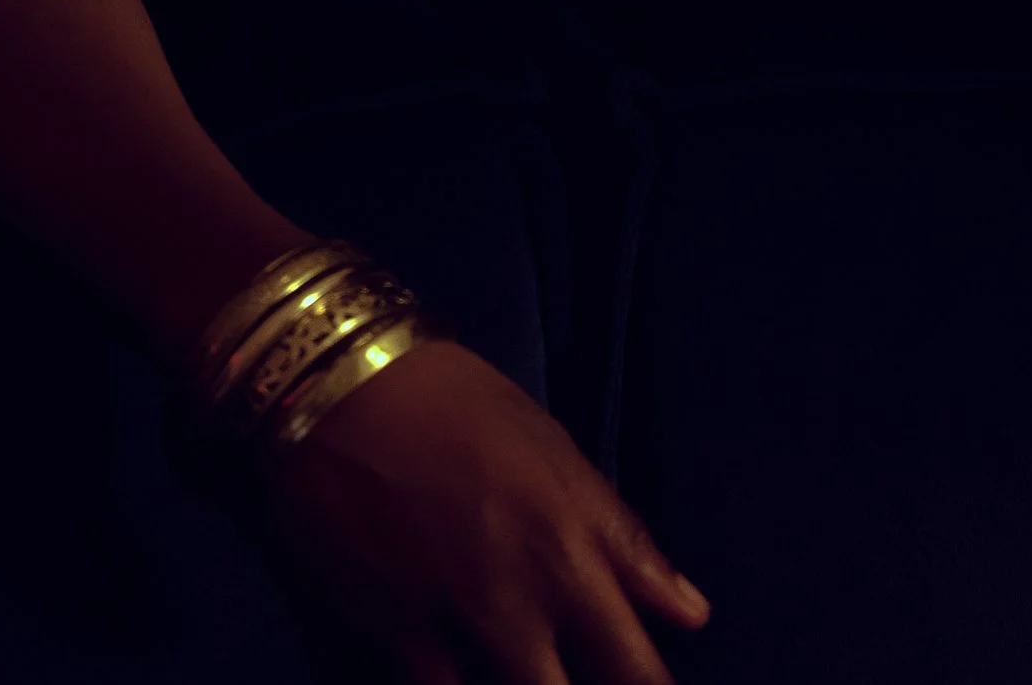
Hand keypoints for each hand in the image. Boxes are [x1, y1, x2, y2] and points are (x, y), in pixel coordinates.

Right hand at [256, 338, 710, 682]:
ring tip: (518, 670)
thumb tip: (691, 616)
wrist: (340, 377)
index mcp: (573, 551)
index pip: (639, 672)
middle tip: (567, 677)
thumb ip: (622, 542)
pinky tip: (458, 675)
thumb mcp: (556, 454)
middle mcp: (523, 600)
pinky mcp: (390, 634)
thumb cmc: (460, 403)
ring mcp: (455, 623)